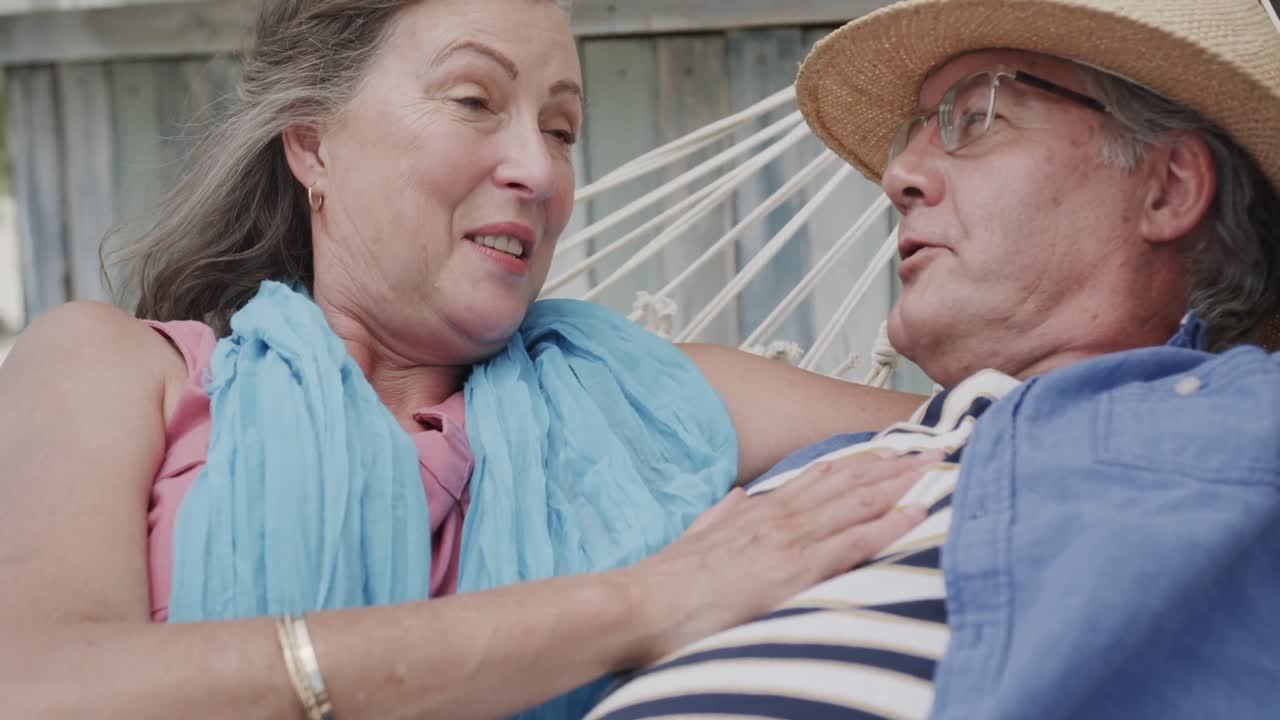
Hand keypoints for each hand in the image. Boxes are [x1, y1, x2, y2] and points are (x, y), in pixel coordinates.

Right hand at [621, 450, 940, 666]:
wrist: (642, 603)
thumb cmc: (666, 582)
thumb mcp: (697, 536)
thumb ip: (722, 515)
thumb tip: (738, 497)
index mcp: (757, 511)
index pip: (819, 477)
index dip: (860, 463)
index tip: (891, 450)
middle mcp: (778, 517)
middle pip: (848, 483)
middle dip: (894, 466)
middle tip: (935, 449)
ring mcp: (787, 540)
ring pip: (857, 503)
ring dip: (901, 485)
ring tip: (937, 469)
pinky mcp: (792, 570)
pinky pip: (852, 543)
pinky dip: (888, 526)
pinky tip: (916, 514)